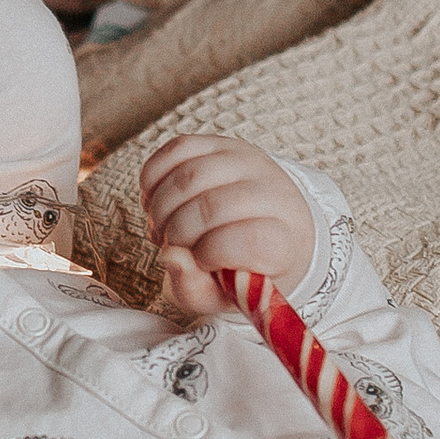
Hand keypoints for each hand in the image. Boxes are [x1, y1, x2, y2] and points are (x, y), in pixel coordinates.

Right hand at [140, 131, 315, 312]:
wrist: (267, 226)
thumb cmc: (242, 268)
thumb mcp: (223, 296)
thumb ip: (196, 290)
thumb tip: (171, 257)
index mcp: (286, 240)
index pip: (248, 240)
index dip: (211, 254)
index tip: (201, 262)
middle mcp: (274, 193)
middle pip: (212, 206)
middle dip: (177, 232)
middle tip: (170, 246)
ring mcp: (249, 161)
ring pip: (190, 175)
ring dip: (161, 208)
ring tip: (162, 227)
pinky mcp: (223, 142)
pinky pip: (177, 149)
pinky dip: (153, 179)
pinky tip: (156, 202)